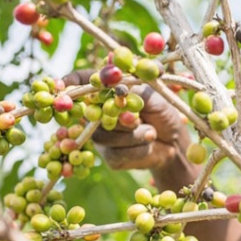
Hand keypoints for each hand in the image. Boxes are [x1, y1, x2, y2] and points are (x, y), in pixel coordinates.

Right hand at [62, 70, 190, 171]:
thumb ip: (132, 89)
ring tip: (150, 130)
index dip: (70, 83)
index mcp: (105, 94)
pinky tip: (148, 142)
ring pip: (105, 135)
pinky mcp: (111, 158)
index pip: (81, 83)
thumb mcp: (151, 94)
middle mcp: (97, 115)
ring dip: (133, 133)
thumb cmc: (162, 112)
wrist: (175, 142)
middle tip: (135, 117)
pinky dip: (139, 147)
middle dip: (115, 116)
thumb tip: (116, 86)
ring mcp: (102, 138)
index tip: (64, 84)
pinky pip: (118, 152)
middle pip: (91, 114)